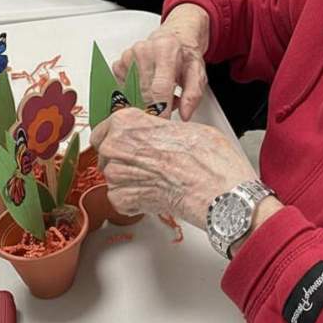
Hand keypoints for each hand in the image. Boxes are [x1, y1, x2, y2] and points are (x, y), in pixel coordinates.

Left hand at [90, 108, 256, 224]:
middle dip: (124, 160)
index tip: (129, 144)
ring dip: (130, 180)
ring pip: (114, 176)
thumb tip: (158, 136)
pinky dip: (134, 199)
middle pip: (107, 154)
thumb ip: (158, 130)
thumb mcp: (185, 127)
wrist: (217, 190)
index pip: (105, 129)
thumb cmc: (208, 159)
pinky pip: (120, 198)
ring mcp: (116, 175)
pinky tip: (155, 194)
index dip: (120, 138)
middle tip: (150, 164)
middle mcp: (116, 146)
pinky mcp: (122, 200)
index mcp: (128, 121)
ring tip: (158, 180)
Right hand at [113, 3, 210, 119]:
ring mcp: (129, 56)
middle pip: (143, 93)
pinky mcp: (119, 64)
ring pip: (133, 94)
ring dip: (146, 102)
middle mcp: (144, 50)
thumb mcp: (198, 73)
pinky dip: (136, 95)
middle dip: (155, 108)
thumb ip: (193, 94)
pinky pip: (124, 90)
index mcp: (165, 49)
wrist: (175, 38)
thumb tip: (185, 114)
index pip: (159, 88)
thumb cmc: (185, 56)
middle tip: (167, 108)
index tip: (163, 124)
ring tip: (160, 94)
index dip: (161, 110)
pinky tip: (148, 88)